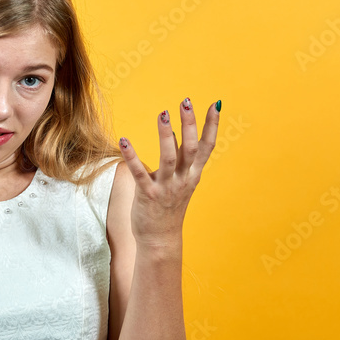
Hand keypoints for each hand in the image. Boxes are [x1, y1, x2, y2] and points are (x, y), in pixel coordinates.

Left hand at [118, 98, 219, 247]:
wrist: (161, 238)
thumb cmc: (169, 206)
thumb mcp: (180, 181)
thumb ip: (179, 157)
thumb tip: (176, 131)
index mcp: (193, 174)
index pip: (207, 147)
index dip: (212, 126)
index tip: (215, 104)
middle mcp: (183, 179)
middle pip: (190, 148)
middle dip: (189, 124)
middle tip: (186, 101)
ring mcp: (166, 188)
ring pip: (168, 158)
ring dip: (166, 135)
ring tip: (163, 113)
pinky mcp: (148, 195)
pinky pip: (139, 173)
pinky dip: (132, 156)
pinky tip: (123, 140)